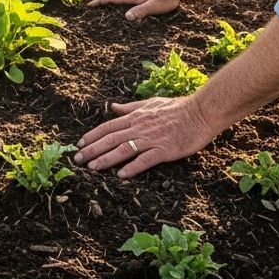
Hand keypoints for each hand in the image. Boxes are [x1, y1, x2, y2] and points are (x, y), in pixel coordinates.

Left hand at [73, 96, 217, 178]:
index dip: (93, 135)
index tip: (80, 144)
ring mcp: (152, 139)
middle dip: (93, 149)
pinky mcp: (165, 149)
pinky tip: (121, 175)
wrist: (201, 112)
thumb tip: (113, 107)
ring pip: (123, 149)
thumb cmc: (177, 107)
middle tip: (78, 160)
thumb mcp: (150, 103)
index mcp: (136, 116)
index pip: (108, 126)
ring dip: (106, 159)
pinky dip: (132, 167)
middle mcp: (140, 127)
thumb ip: (131, 107)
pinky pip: (145, 159)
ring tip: (92, 168)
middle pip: (111, 139)